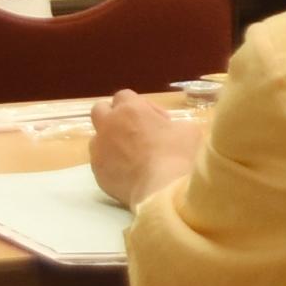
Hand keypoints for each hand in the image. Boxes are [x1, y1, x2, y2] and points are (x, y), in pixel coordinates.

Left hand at [87, 88, 205, 208]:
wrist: (161, 190)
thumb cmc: (177, 155)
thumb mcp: (188, 130)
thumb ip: (172, 124)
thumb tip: (170, 131)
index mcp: (131, 109)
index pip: (124, 95)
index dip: (139, 106)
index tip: (154, 120)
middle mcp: (109, 125)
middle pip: (100, 109)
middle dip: (113, 116)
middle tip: (132, 131)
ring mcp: (100, 149)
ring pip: (97, 138)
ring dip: (110, 142)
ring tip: (129, 156)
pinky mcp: (97, 172)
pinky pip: (100, 162)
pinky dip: (111, 164)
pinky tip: (128, 174)